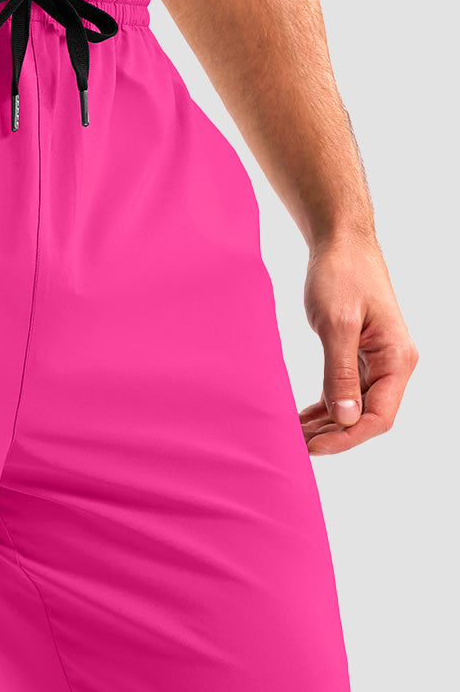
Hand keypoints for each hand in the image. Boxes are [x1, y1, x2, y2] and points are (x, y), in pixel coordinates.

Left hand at [299, 234, 417, 453]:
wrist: (341, 244)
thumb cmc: (341, 275)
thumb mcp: (336, 324)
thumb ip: (339, 372)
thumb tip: (345, 416)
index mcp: (397, 358)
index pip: (380, 416)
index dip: (348, 437)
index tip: (314, 448)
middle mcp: (394, 364)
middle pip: (368, 417)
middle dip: (334, 436)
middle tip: (296, 447)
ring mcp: (378, 361)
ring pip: (355, 407)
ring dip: (327, 425)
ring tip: (294, 438)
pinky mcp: (360, 355)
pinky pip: (345, 391)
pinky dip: (325, 408)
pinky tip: (302, 420)